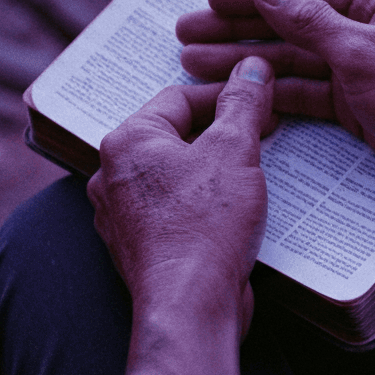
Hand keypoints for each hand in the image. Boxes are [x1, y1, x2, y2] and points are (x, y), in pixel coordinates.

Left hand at [87, 56, 274, 338]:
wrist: (190, 307)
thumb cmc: (204, 226)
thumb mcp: (235, 150)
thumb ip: (243, 103)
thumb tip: (251, 67)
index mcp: (127, 141)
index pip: (179, 98)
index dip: (226, 95)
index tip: (261, 101)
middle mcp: (112, 176)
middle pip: (175, 136)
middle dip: (221, 134)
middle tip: (262, 135)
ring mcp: (121, 216)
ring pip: (174, 176)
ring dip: (213, 171)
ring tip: (252, 173)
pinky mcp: (139, 249)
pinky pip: (173, 211)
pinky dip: (202, 205)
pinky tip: (234, 212)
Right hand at [175, 0, 374, 205]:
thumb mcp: (365, 55)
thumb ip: (312, 22)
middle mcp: (369, 30)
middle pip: (291, 24)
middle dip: (237, 29)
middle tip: (184, 35)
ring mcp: (364, 70)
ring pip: (293, 63)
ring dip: (246, 65)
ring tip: (192, 67)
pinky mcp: (362, 108)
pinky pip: (308, 95)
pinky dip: (273, 96)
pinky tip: (236, 97)